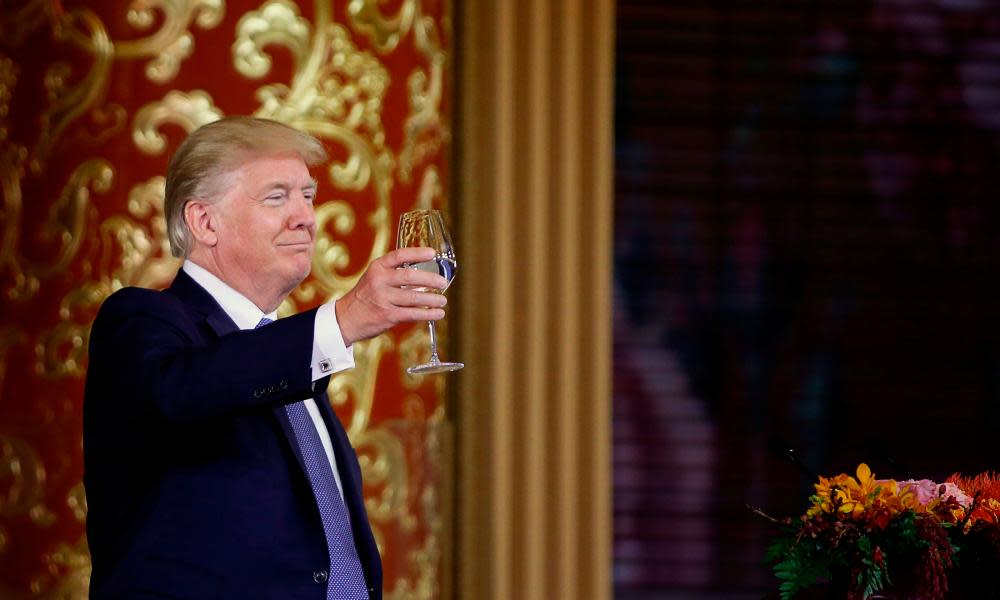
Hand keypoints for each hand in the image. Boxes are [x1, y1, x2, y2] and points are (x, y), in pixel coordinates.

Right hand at [334, 247, 448, 345]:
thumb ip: (396, 275)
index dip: (417, 253)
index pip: (399, 255)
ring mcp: (382, 298)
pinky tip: (438, 314)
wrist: (346, 318)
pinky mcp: (387, 315)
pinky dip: (428, 314)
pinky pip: (413, 314)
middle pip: (410, 276)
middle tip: (443, 282)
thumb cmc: (366, 296)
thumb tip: (426, 278)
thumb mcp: (375, 278)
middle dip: (431, 280)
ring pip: (414, 297)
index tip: (432, 253)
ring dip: (432, 299)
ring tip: (443, 300)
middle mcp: (379, 281)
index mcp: (377, 267)